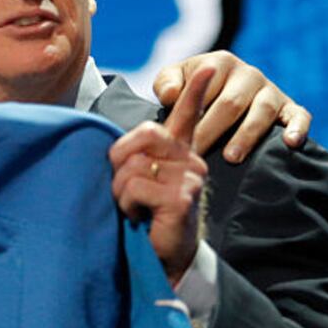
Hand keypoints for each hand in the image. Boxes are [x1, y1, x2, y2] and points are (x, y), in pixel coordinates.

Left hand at [111, 67, 210, 286]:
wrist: (164, 261)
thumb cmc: (146, 220)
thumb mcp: (138, 181)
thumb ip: (135, 156)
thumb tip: (119, 144)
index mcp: (180, 153)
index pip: (188, 116)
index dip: (195, 89)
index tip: (209, 65)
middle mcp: (191, 161)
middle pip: (144, 135)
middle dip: (119, 159)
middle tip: (123, 187)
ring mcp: (189, 178)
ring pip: (133, 164)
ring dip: (120, 190)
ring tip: (134, 208)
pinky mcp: (181, 197)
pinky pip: (134, 186)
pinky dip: (126, 205)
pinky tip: (141, 219)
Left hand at [153, 50, 310, 162]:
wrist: (221, 95)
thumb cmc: (193, 89)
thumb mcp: (174, 79)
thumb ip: (166, 83)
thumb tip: (172, 96)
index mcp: (221, 62)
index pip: (206, 89)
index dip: (192, 116)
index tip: (180, 139)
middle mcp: (249, 73)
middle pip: (232, 103)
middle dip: (213, 130)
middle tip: (198, 154)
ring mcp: (272, 90)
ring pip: (263, 111)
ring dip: (247, 135)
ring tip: (231, 157)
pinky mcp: (290, 107)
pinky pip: (300, 115)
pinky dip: (298, 127)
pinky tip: (290, 143)